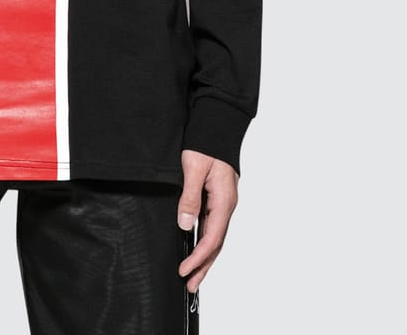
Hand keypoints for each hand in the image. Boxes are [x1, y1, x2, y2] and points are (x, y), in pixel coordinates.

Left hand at [177, 149, 237, 292]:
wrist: (218, 124)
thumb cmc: (206, 144)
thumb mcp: (194, 169)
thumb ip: (190, 197)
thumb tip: (185, 225)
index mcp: (224, 201)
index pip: (212, 238)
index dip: (198, 258)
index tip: (184, 271)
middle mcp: (227, 205)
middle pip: (216, 243)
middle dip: (204, 266)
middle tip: (190, 286)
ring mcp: (224, 201)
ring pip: (215, 236)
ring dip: (205, 256)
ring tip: (193, 275)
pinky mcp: (218, 196)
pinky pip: (213, 224)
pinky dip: (205, 240)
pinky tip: (197, 246)